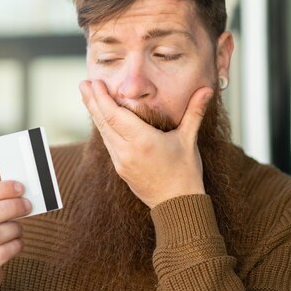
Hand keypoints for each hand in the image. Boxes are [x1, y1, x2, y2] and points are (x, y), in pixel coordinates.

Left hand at [79, 80, 212, 207]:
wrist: (177, 206)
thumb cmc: (186, 173)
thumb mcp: (189, 139)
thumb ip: (195, 111)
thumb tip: (207, 89)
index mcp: (142, 141)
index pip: (115, 115)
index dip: (102, 98)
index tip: (95, 83)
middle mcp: (127, 151)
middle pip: (103, 122)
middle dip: (92, 101)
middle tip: (83, 83)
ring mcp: (121, 161)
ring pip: (103, 133)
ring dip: (95, 113)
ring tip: (88, 96)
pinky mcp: (120, 169)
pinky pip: (108, 144)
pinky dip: (103, 128)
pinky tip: (101, 119)